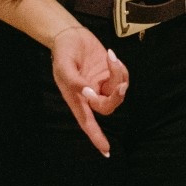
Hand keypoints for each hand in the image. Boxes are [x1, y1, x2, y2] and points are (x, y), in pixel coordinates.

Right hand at [50, 26, 129, 154]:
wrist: (70, 34)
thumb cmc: (63, 52)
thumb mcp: (64, 65)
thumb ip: (74, 80)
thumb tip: (88, 92)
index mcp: (76, 98)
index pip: (87, 122)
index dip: (96, 137)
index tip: (106, 150)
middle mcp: (90, 95)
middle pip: (108, 106)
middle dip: (116, 95)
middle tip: (118, 80)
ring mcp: (101, 84)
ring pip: (117, 91)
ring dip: (119, 76)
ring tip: (110, 57)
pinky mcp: (109, 74)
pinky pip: (122, 78)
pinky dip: (121, 69)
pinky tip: (111, 57)